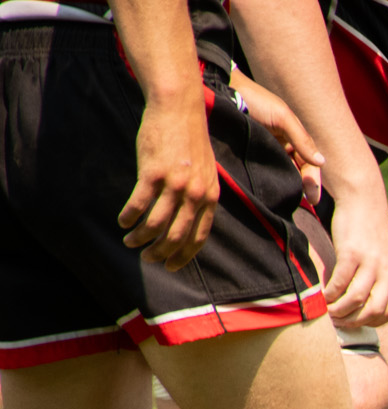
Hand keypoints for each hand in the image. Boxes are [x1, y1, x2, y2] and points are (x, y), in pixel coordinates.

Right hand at [122, 89, 217, 268]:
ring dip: (141, 238)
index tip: (172, 265)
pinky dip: (130, 217)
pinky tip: (123, 222)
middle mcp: (195, 195)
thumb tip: (189, 216)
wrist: (179, 110)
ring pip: (156, 225)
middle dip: (160, 252)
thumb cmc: (189, 140)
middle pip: (177, 236)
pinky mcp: (154, 174)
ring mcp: (175, 185)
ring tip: (130, 242)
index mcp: (210, 197)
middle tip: (147, 258)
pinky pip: (140, 205)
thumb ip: (200, 195)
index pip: (199, 236)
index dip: (185, 254)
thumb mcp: (205, 171)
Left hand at [229, 73, 325, 200]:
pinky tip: (272, 190)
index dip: (313, 180)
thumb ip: (302, 140)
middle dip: (304, 186)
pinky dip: (272, 180)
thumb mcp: (282, 117)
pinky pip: (266, 170)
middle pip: (299, 170)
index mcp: (293, 135)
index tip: (313, 198)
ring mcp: (267, 149)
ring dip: (289, 185)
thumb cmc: (256, 100)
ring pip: (284, 172)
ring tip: (289, 199)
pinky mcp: (251, 153)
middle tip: (304, 203)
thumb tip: (322, 162)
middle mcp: (282, 144)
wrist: (225, 91)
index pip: (309, 162)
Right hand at [323, 193, 387, 326]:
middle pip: (374, 311)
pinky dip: (330, 294)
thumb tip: (362, 300)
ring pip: (356, 300)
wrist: (363, 198)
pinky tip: (323, 295)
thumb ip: (378, 276)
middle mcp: (387, 272)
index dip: (372, 322)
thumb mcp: (382, 256)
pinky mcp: (352, 253)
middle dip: (354, 322)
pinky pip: (340, 283)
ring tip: (328, 312)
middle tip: (338, 323)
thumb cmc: (368, 229)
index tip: (356, 322)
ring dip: (339, 311)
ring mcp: (371, 263)